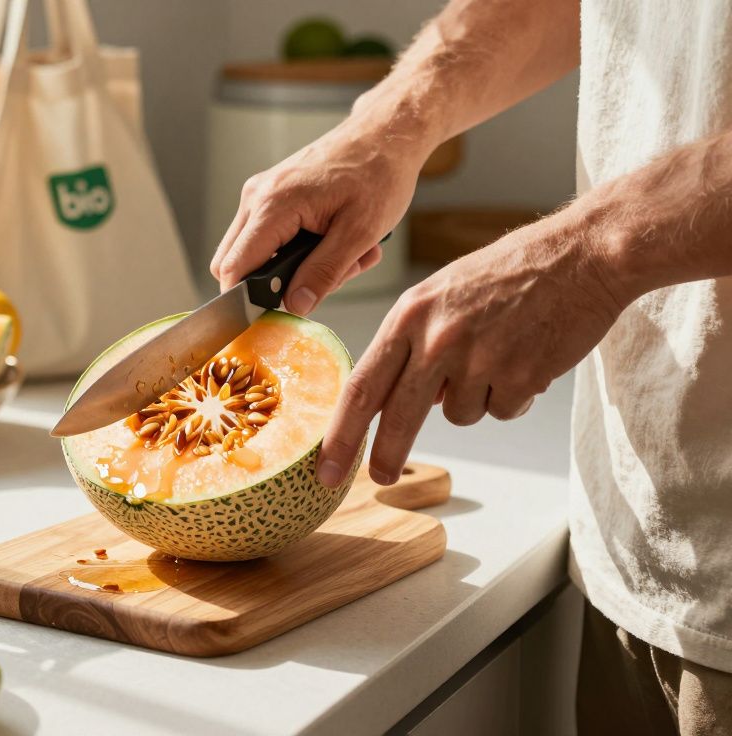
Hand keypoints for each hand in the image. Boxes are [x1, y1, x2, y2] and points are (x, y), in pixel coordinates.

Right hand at [209, 117, 428, 314]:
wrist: (385, 133)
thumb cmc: (378, 173)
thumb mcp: (360, 232)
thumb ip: (324, 272)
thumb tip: (294, 306)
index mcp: (274, 205)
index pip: (233, 268)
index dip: (247, 299)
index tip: (277, 311)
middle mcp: (257, 197)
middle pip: (235, 263)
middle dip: (276, 284)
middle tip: (326, 278)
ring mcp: (261, 194)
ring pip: (254, 253)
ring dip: (293, 267)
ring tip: (341, 255)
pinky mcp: (271, 195)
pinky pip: (268, 236)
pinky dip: (297, 250)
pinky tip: (333, 241)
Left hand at [315, 215, 630, 486]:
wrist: (582, 254)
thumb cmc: (510, 271)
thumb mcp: (442, 293)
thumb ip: (415, 342)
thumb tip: (404, 398)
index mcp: (410, 314)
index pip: (362, 385)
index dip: (341, 433)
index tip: (325, 466)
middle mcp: (437, 338)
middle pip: (399, 415)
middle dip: (385, 454)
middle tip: (378, 478)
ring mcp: (479, 359)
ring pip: (459, 414)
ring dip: (477, 398)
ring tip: (502, 352)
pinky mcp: (520, 376)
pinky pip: (503, 410)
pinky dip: (514, 395)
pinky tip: (528, 357)